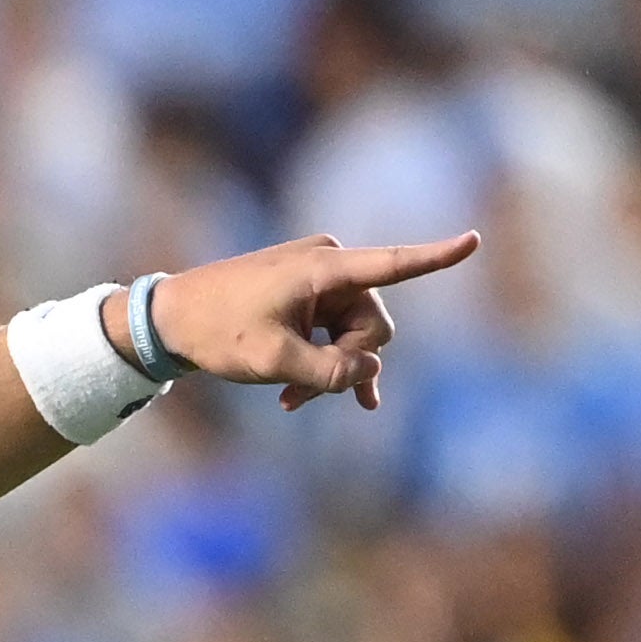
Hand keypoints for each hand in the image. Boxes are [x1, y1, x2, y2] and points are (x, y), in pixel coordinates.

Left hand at [140, 232, 480, 410]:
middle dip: (348, 363)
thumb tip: (372, 370)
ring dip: (331, 369)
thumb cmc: (216, 332)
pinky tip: (298, 398)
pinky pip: (332, 331)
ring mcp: (316, 278)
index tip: (474, 239)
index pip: (392, 264)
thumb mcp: (275, 360)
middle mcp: (326, 264)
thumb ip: (332, 370)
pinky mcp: (304, 294)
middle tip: (302, 398)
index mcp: (323, 267)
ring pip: (353, 335)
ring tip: (293, 402)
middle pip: (372, 324)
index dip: (436, 257)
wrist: (166, 320)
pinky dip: (320, 361)